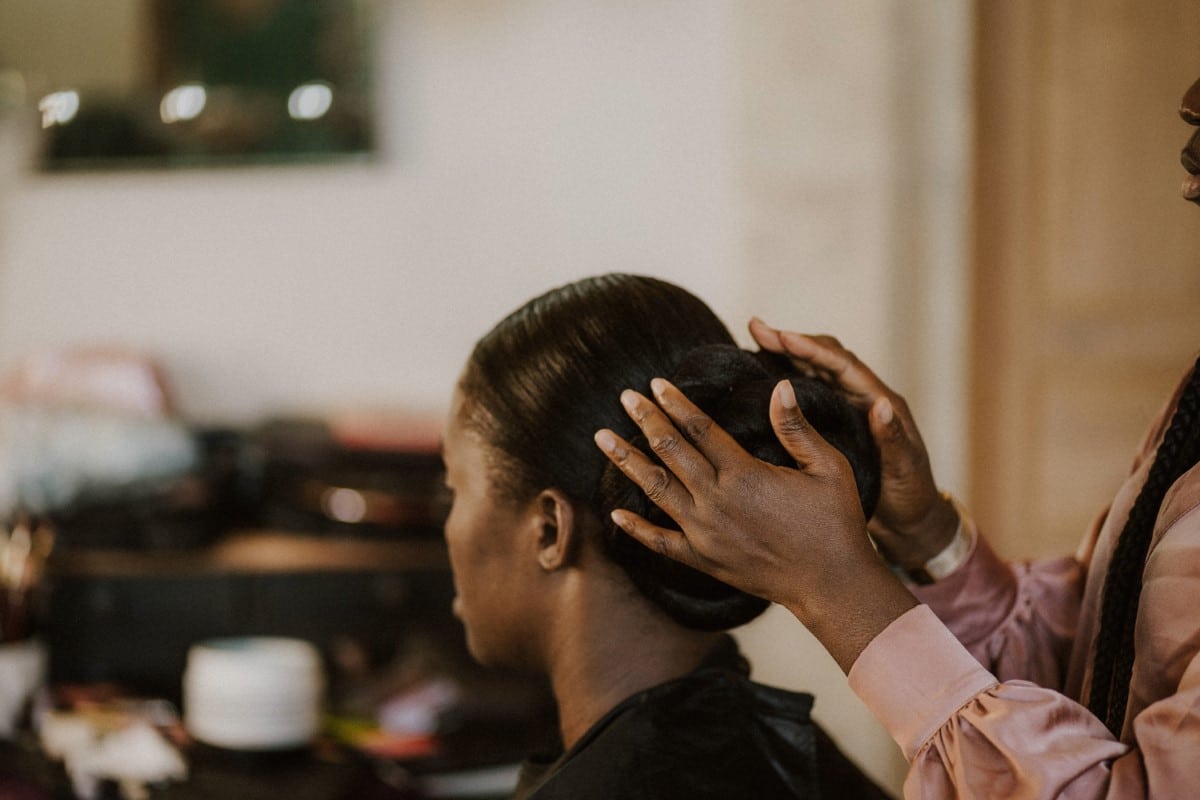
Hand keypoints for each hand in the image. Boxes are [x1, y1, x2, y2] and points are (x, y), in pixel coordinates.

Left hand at [595, 377, 916, 671]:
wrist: (831, 585)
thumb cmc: (835, 523)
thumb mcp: (828, 467)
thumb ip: (797, 428)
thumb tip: (780, 386)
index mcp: (745, 474)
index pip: (699, 429)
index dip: (675, 404)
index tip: (655, 383)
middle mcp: (717, 501)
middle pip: (670, 451)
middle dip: (645, 420)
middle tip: (624, 396)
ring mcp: (705, 533)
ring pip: (656, 490)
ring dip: (627, 462)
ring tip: (602, 438)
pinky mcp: (703, 560)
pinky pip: (660, 542)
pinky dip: (635, 526)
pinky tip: (614, 511)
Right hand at [749, 319, 957, 567]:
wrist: (910, 520)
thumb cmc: (911, 495)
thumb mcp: (903, 469)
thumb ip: (892, 438)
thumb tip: (880, 404)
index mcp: (880, 402)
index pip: (843, 366)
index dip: (812, 350)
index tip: (782, 336)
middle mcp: (862, 398)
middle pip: (824, 359)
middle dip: (791, 342)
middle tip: (756, 328)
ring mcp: (846, 409)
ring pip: (813, 372)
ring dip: (785, 356)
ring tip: (754, 340)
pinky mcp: (834, 423)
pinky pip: (807, 393)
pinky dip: (785, 380)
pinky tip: (761, 377)